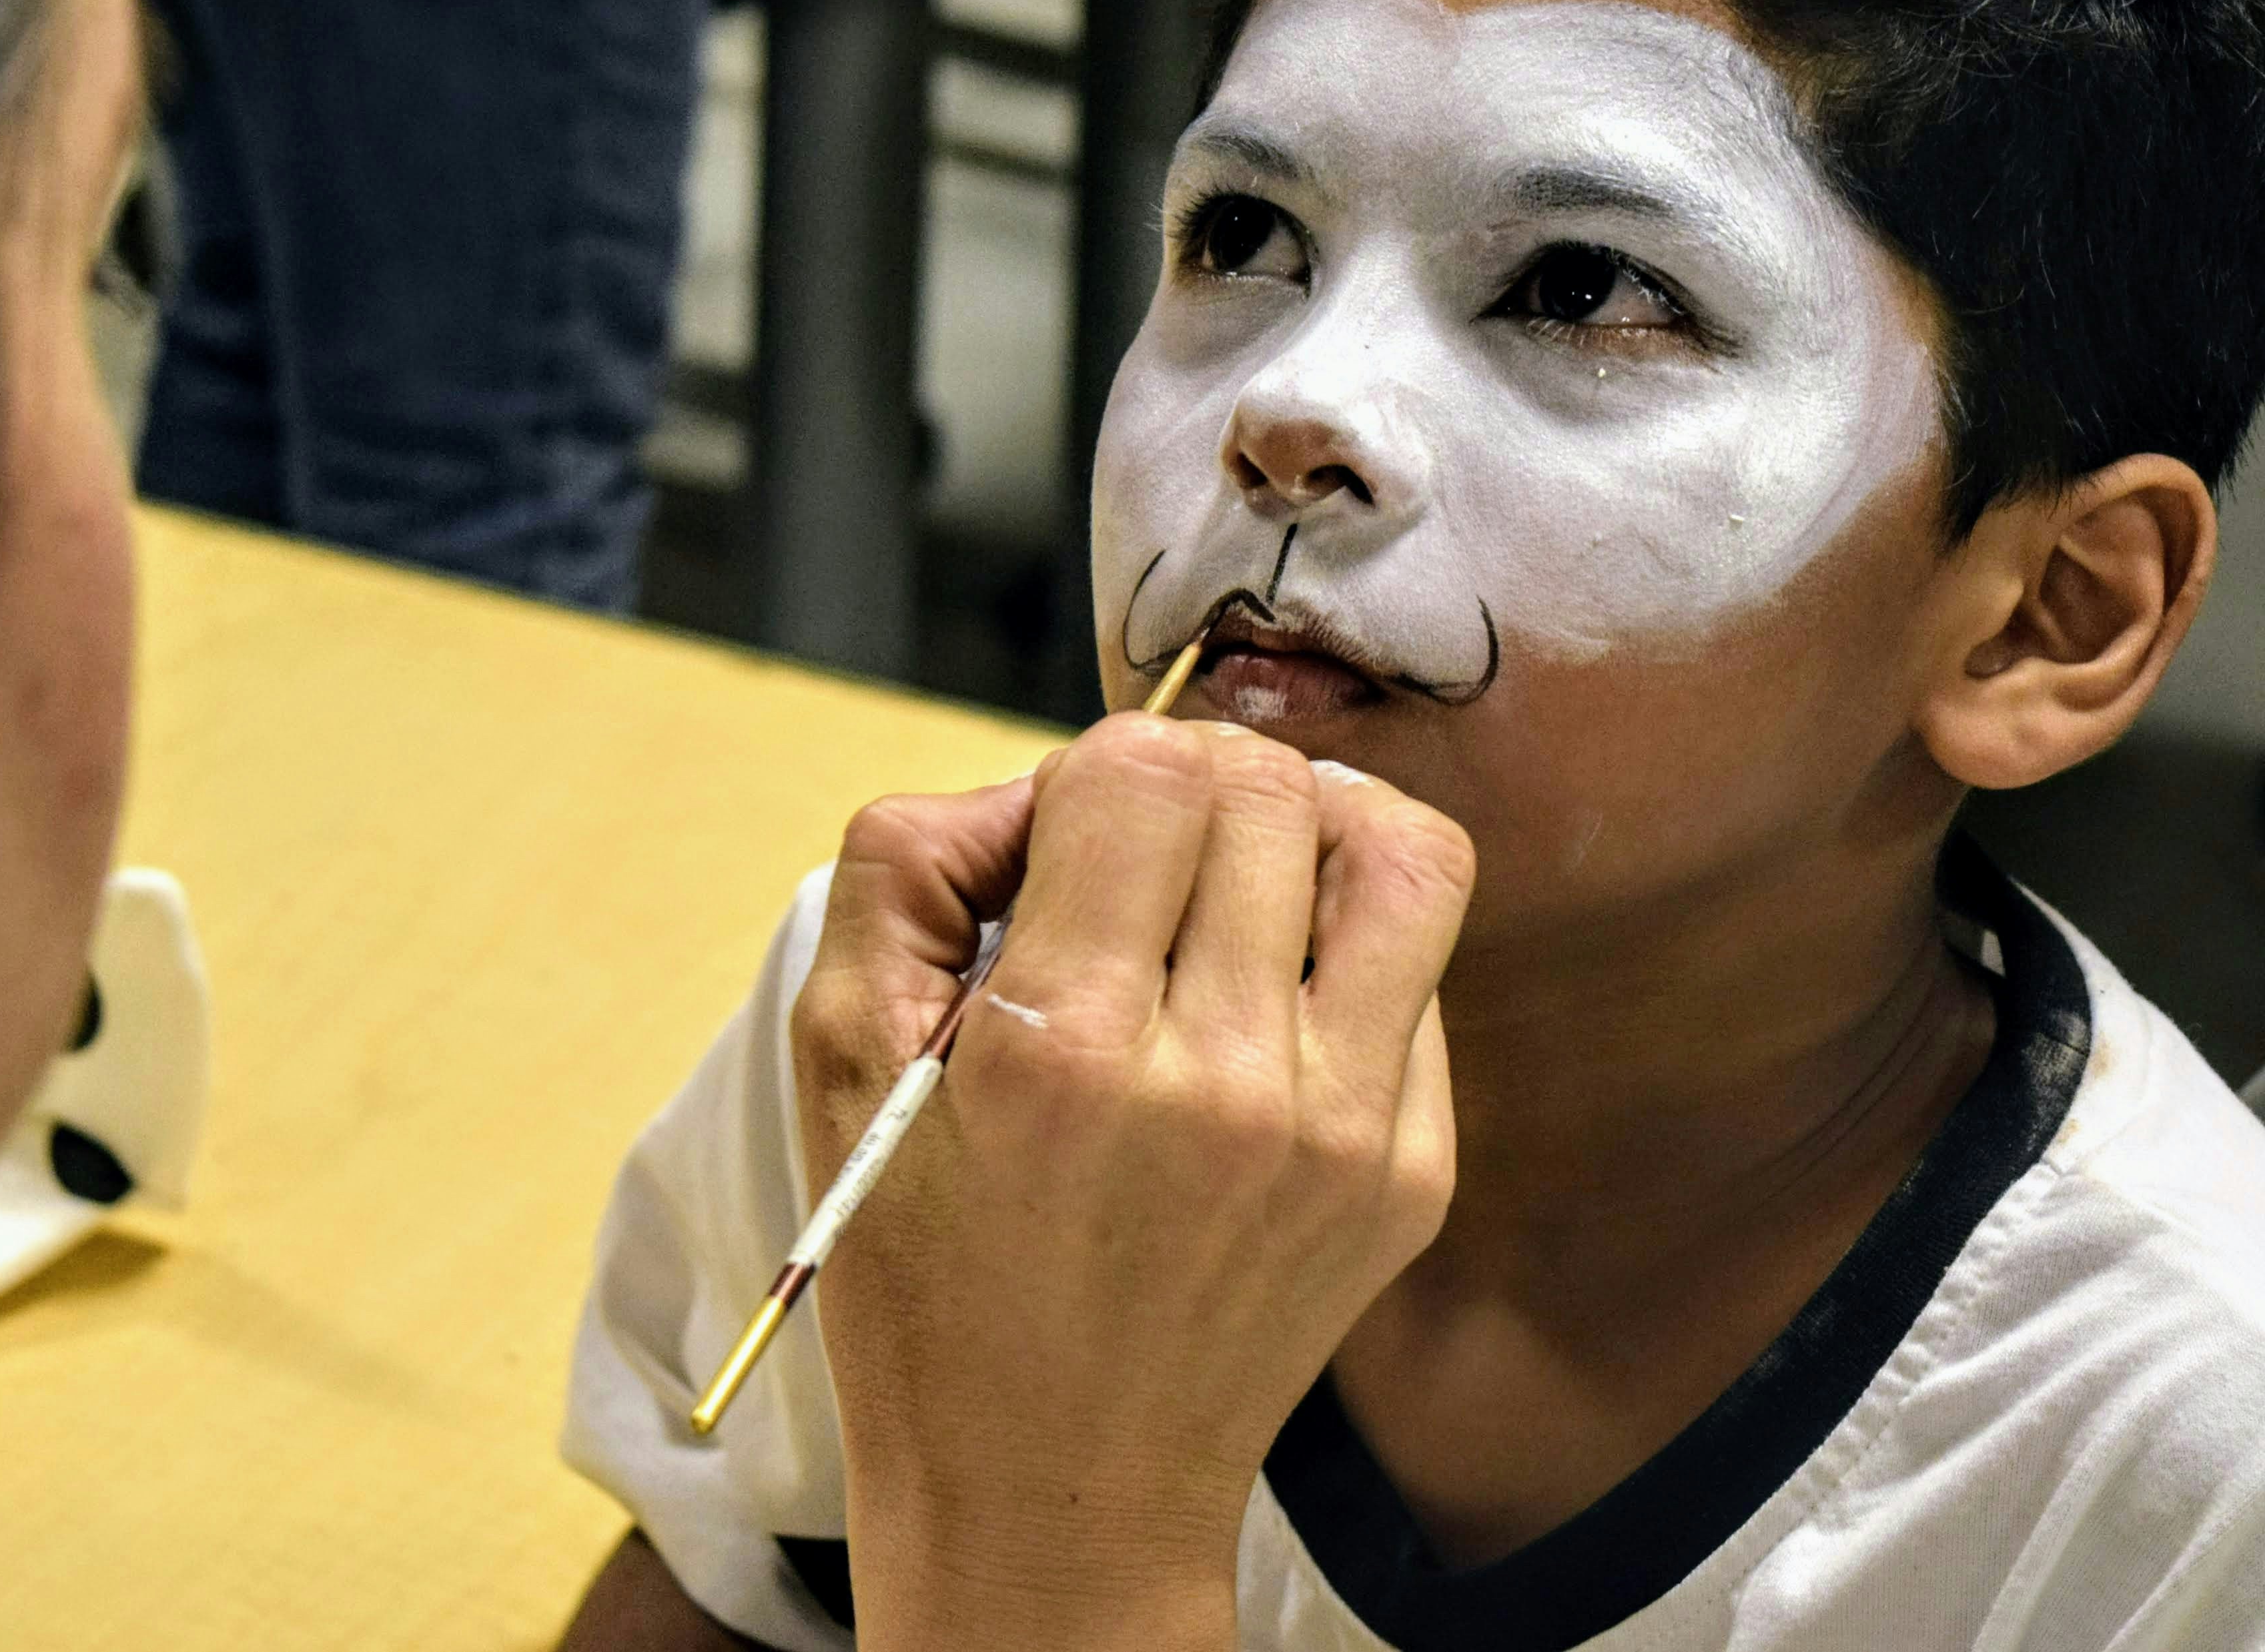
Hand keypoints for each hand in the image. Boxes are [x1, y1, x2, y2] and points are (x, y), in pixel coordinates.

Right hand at [793, 714, 1472, 1651]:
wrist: (1051, 1495)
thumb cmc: (928, 1276)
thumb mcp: (841, 1062)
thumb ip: (908, 867)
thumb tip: (1034, 784)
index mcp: (1065, 1054)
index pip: (1144, 771)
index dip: (1093, 769)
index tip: (1063, 840)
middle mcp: (1225, 1087)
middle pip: (1266, 788)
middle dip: (1192, 781)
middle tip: (1140, 853)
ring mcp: (1342, 1136)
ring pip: (1400, 852)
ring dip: (1315, 825)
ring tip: (1246, 873)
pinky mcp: (1413, 1176)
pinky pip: (1423, 972)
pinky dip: (1348, 943)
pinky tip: (1269, 1000)